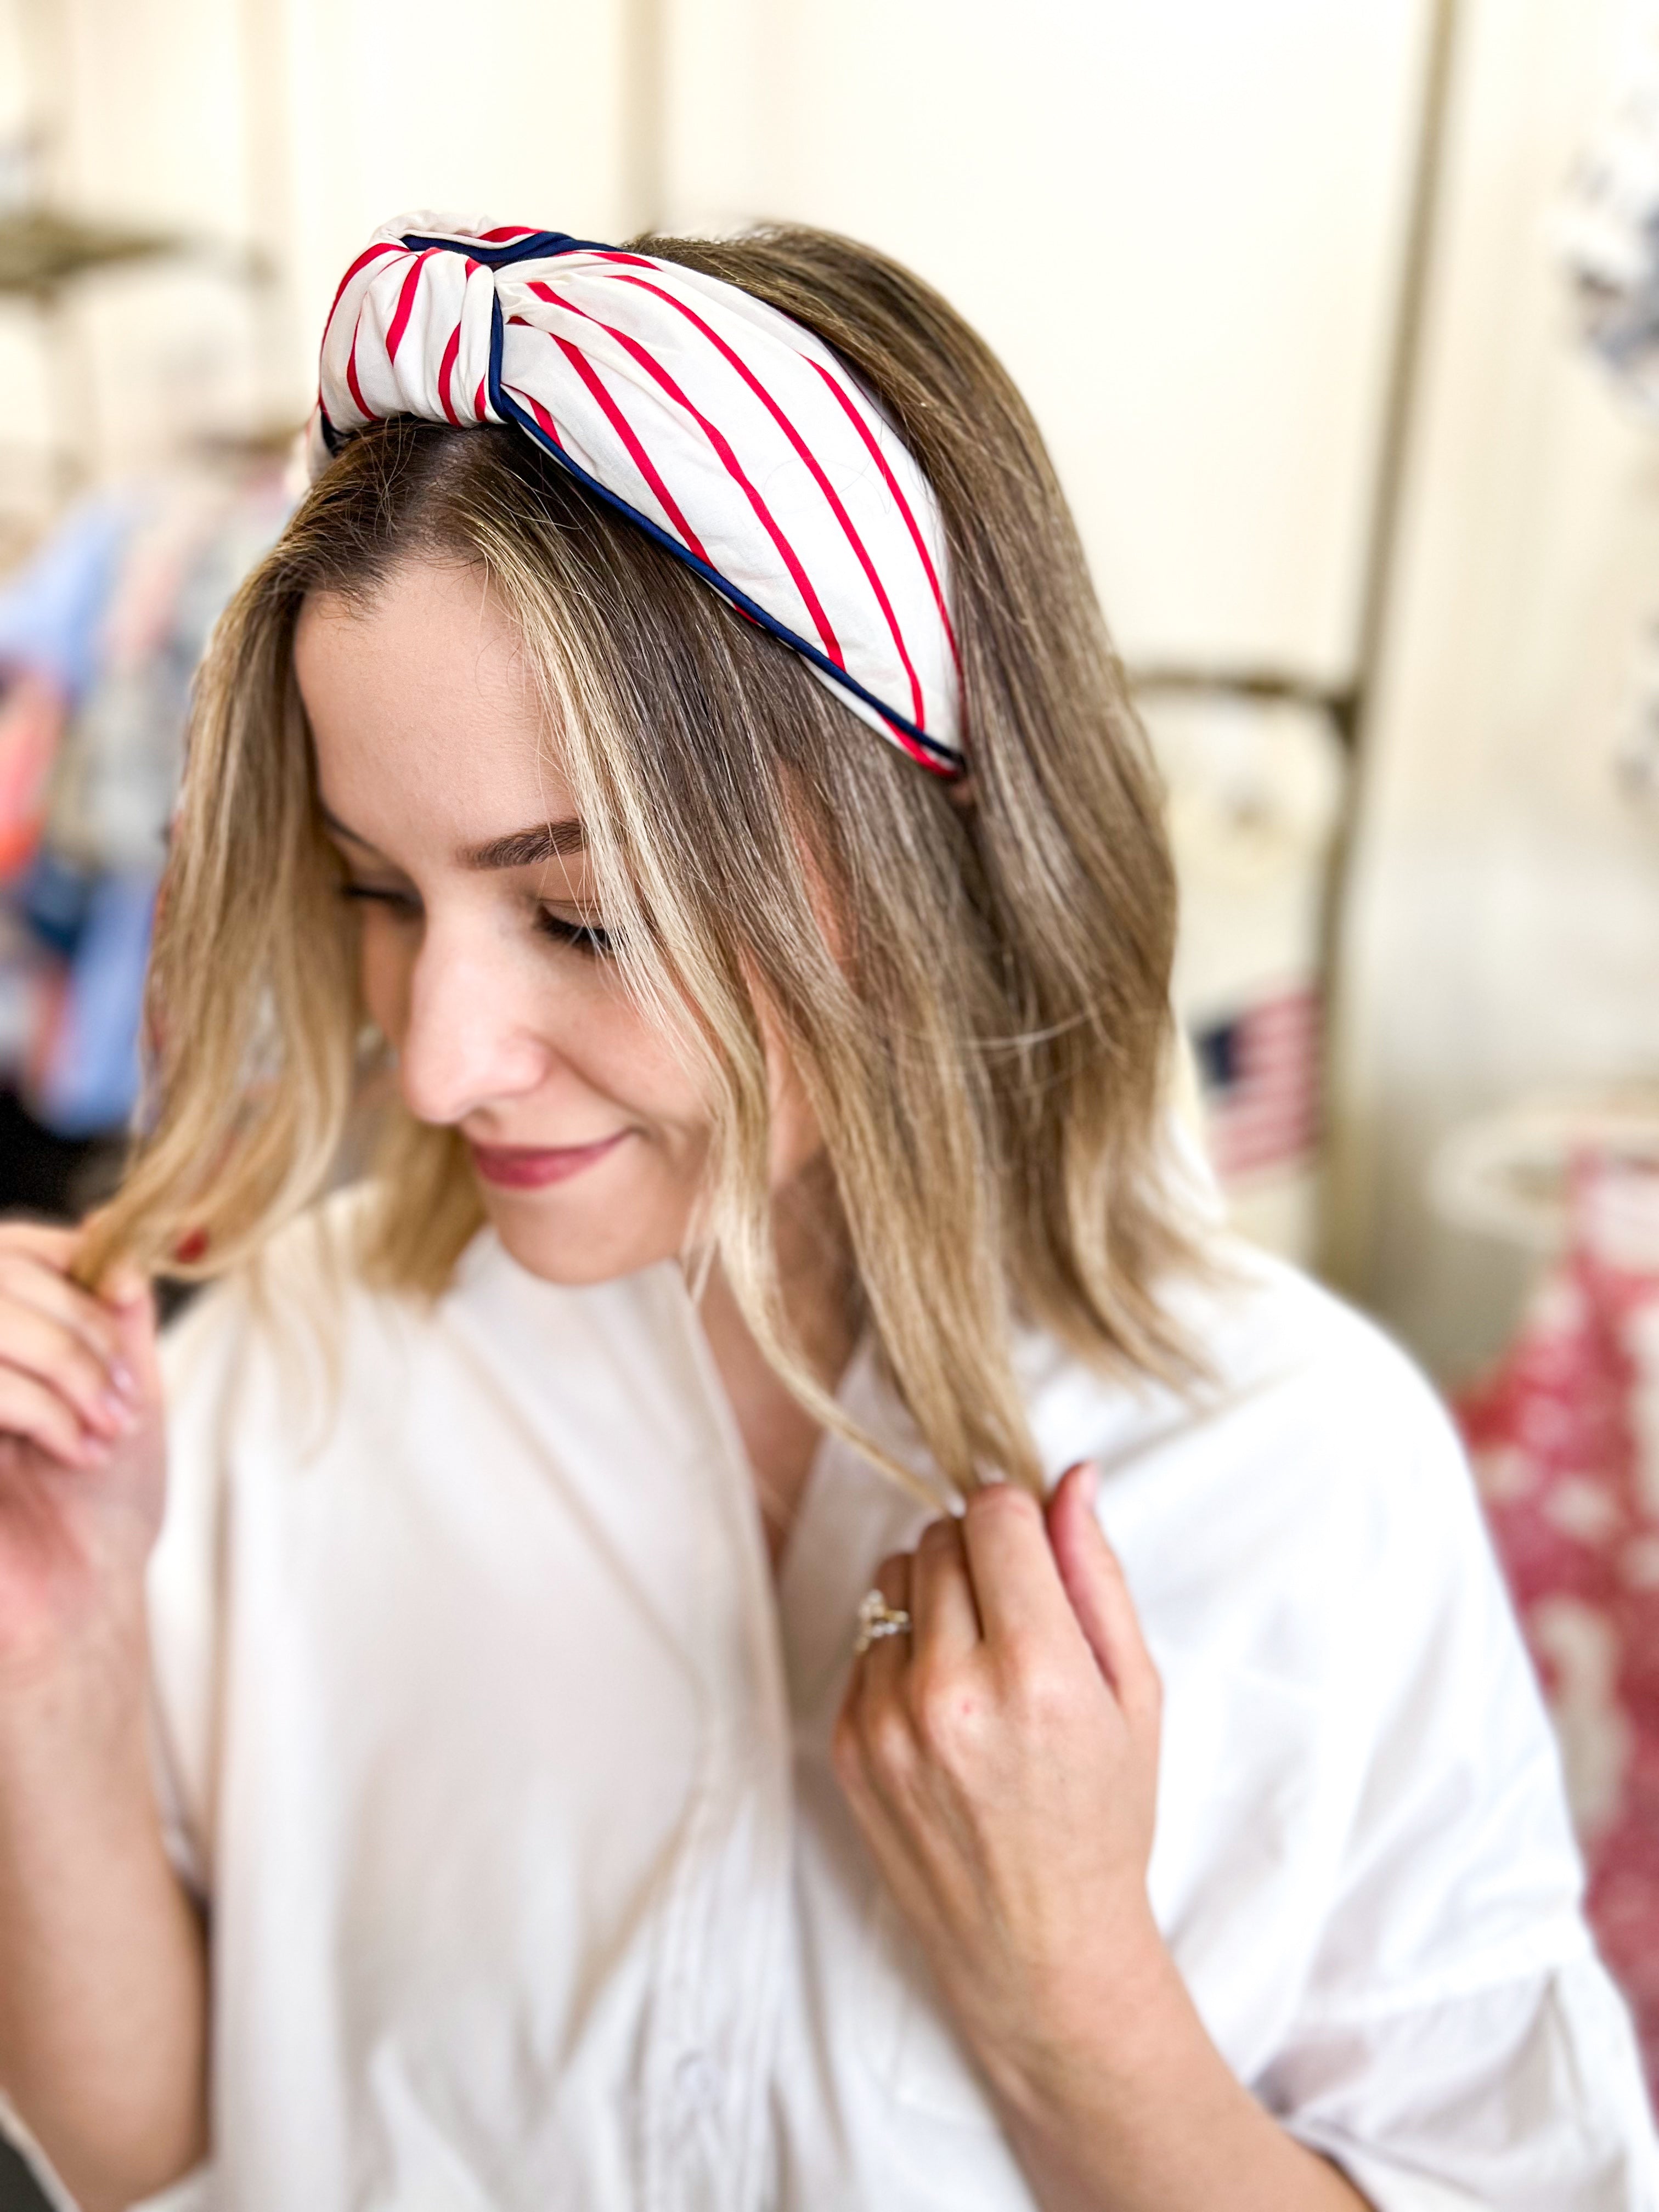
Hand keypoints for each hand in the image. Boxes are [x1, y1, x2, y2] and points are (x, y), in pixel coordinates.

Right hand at [0, 1222, 165, 1675]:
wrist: (80, 1605)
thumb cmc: (100, 1506)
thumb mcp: (126, 1385)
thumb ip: (113, 1310)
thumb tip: (115, 1231)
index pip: (10, 1245)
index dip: (70, 1259)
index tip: (127, 1301)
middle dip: (79, 1326)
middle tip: (124, 1392)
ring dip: (65, 1364)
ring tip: (106, 1426)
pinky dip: (39, 1405)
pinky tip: (75, 1448)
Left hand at [832, 1465, 1166, 2105]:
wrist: (1039, 1950)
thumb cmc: (1102, 1817)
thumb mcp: (1133, 1694)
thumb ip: (1097, 1575)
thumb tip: (1075, 1477)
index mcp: (1036, 1674)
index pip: (993, 1515)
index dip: (1017, 1512)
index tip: (1031, 1541)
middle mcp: (951, 1692)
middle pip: (938, 1537)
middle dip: (978, 1553)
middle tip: (1016, 1613)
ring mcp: (886, 1721)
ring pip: (891, 1578)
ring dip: (933, 1595)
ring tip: (979, 1660)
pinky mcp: (847, 1744)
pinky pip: (864, 1639)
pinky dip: (902, 1650)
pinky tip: (945, 1705)